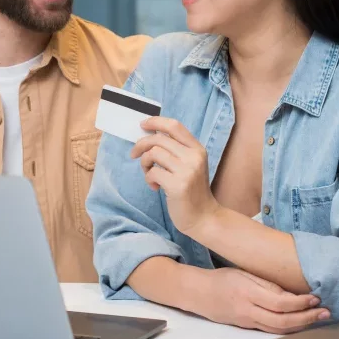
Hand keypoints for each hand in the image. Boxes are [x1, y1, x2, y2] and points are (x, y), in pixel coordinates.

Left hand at [131, 116, 218, 234]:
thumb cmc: (192, 191)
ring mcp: (187, 171)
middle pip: (158, 139)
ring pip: (153, 153)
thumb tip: (150, 135)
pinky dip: (149, 178)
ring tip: (149, 174)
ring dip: (144, 163)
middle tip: (134, 155)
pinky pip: (152, 172)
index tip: (143, 125)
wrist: (204, 217)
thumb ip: (176, 150)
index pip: (174, 126)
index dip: (155, 121)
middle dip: (141, 145)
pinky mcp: (178, 185)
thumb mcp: (190, 165)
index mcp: (197, 149)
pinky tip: (156, 187)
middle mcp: (194, 157)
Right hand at [197, 267, 329, 333]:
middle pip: (282, 321)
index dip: (300, 302)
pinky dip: (289, 328)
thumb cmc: (220, 279)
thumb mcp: (243, 273)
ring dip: (301, 325)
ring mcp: (248, 321)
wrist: (199, 294)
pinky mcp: (248, 327)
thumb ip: (266, 283)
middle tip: (324, 312)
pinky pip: (272, 329)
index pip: (279, 302)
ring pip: (279, 329)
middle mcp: (248, 310)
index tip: (315, 297)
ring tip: (318, 318)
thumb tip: (289, 292)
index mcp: (247, 292)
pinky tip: (300, 323)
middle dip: (307, 318)